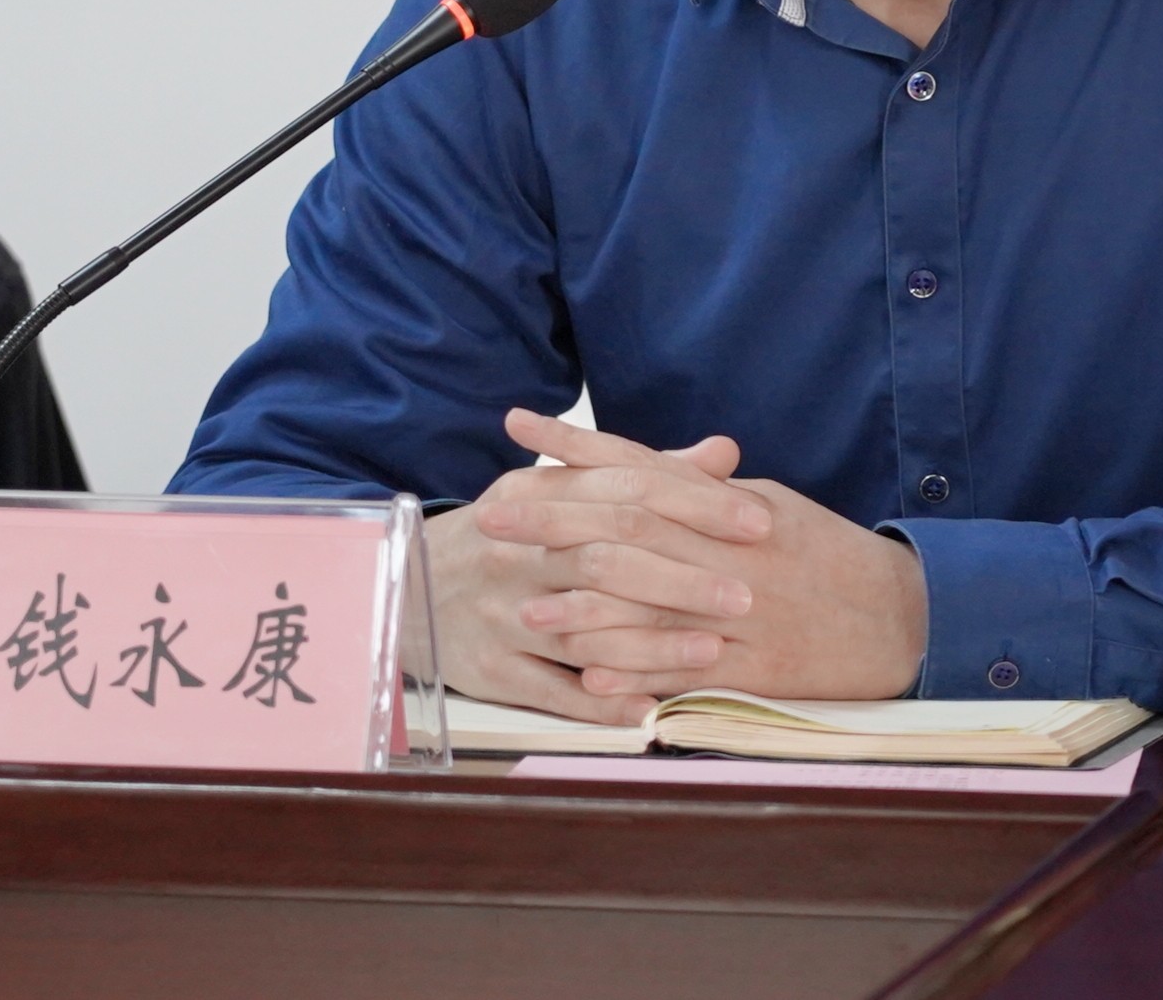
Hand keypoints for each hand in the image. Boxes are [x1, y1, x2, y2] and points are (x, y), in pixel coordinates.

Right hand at [426, 412, 770, 723]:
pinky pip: (552, 689)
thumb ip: (644, 472)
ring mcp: (501, 611)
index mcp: (538, 494)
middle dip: (684, 577)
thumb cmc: (509, 535)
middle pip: (609, 557)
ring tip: (715, 650)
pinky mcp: (491, 668)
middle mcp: (518, 550)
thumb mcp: (559, 490)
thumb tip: (723, 453)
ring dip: (653, 641)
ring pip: (585, 626)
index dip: (696, 504)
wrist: (406, 586)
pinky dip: (603, 704)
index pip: (628, 490)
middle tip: (747, 594)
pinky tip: (653, 710)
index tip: (757, 522)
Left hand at [499, 415, 929, 704]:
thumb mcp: (768, 504)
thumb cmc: (824, 555)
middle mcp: (731, 554)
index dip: (575, 451)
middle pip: (629, 532)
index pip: (640, 470)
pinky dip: (636, 675)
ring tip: (525, 607)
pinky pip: (686, 675)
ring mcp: (742, 616)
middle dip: (554, 524)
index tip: (517, 435)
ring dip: (583, 610)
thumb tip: (642, 464)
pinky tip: (589, 679)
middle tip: (492, 520)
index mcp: (732, 505)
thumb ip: (703, 488)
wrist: (902, 617)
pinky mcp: (755, 671)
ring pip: (651, 608)